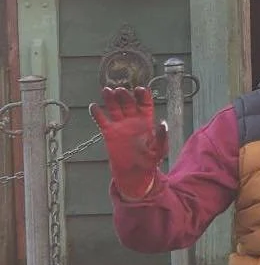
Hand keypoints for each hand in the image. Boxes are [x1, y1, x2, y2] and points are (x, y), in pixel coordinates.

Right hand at [90, 85, 166, 201]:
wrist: (135, 174)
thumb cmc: (150, 161)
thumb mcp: (160, 150)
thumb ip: (161, 137)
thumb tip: (162, 123)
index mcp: (147, 121)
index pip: (145, 103)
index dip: (142, 95)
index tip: (139, 89)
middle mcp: (133, 120)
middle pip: (128, 103)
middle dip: (124, 95)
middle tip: (120, 90)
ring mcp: (120, 125)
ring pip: (114, 108)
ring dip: (110, 99)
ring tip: (106, 91)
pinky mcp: (109, 133)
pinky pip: (102, 121)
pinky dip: (97, 114)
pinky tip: (93, 106)